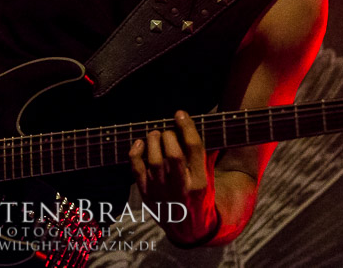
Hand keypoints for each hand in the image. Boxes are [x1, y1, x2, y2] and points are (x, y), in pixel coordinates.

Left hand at [129, 110, 218, 244]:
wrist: (188, 229)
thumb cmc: (198, 195)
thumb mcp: (207, 177)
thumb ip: (201, 154)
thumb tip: (190, 125)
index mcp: (200, 181)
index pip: (194, 148)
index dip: (186, 127)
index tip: (180, 114)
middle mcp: (182, 187)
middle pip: (174, 155)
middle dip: (169, 136)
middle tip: (167, 132)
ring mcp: (162, 192)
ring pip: (154, 161)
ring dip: (153, 141)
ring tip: (155, 134)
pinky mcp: (146, 194)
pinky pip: (137, 170)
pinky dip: (135, 153)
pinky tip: (139, 143)